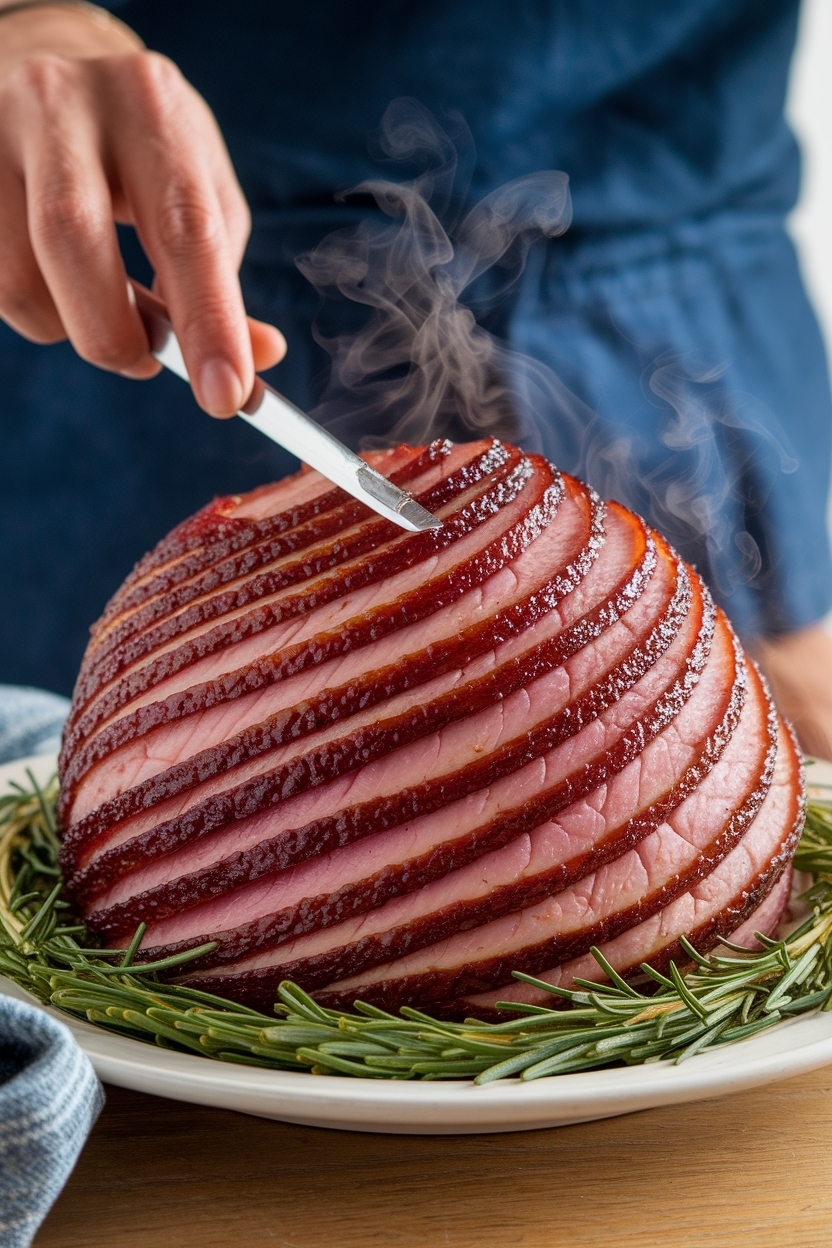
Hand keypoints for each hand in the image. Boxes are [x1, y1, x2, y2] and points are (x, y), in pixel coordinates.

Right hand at [0, 3, 285, 415]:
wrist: (46, 66)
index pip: (184, 228)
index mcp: (147, 106)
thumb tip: (254, 364)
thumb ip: (222, 280)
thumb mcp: (199, 190)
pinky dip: (34, 309)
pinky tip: (53, 282)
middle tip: (145, 363)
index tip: (226, 396)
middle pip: (73, 242)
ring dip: (66, 325)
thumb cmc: (139, 147)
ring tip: (95, 305)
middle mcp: (60, 104)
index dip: (208, 322)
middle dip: (114, 333)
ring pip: (17, 279)